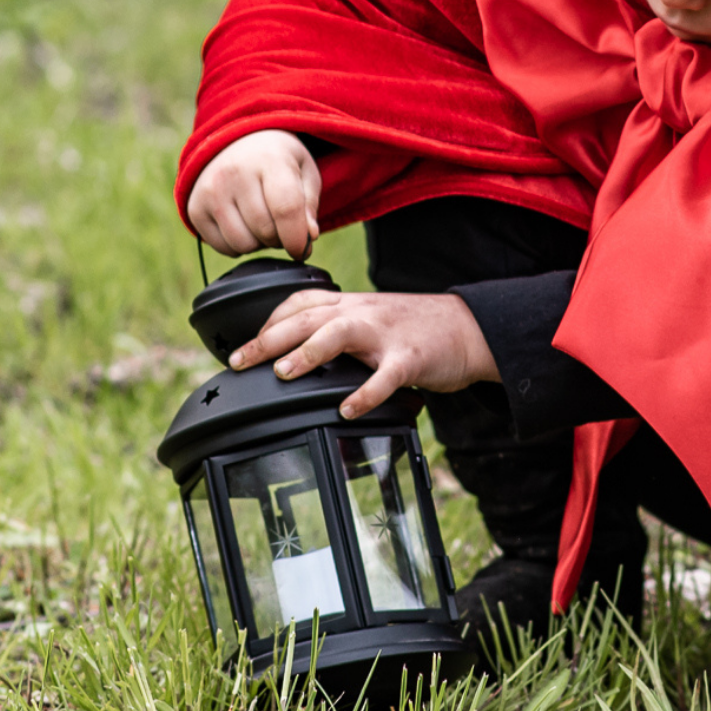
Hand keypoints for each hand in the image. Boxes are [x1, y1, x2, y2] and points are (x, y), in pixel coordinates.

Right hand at [186, 129, 321, 259]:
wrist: (235, 143)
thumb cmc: (276, 161)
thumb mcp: (304, 171)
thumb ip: (309, 204)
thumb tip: (309, 237)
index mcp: (269, 159)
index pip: (285, 208)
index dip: (297, 237)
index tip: (302, 249)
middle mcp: (235, 173)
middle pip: (265, 230)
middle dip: (280, 238)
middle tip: (281, 224)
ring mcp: (211, 191)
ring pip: (243, 244)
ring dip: (259, 243)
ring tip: (262, 222)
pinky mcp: (195, 209)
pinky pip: (224, 248)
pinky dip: (238, 245)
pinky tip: (243, 224)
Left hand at [229, 290, 500, 418]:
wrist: (471, 328)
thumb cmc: (418, 329)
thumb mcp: (374, 319)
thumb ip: (341, 330)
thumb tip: (299, 355)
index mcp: (353, 304)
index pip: (302, 301)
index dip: (269, 320)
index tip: (243, 343)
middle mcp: (364, 312)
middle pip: (309, 315)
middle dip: (270, 337)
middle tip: (240, 360)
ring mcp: (387, 334)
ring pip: (341, 332)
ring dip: (308, 351)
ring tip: (283, 373)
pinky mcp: (411, 357)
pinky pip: (386, 376)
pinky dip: (365, 393)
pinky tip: (347, 409)